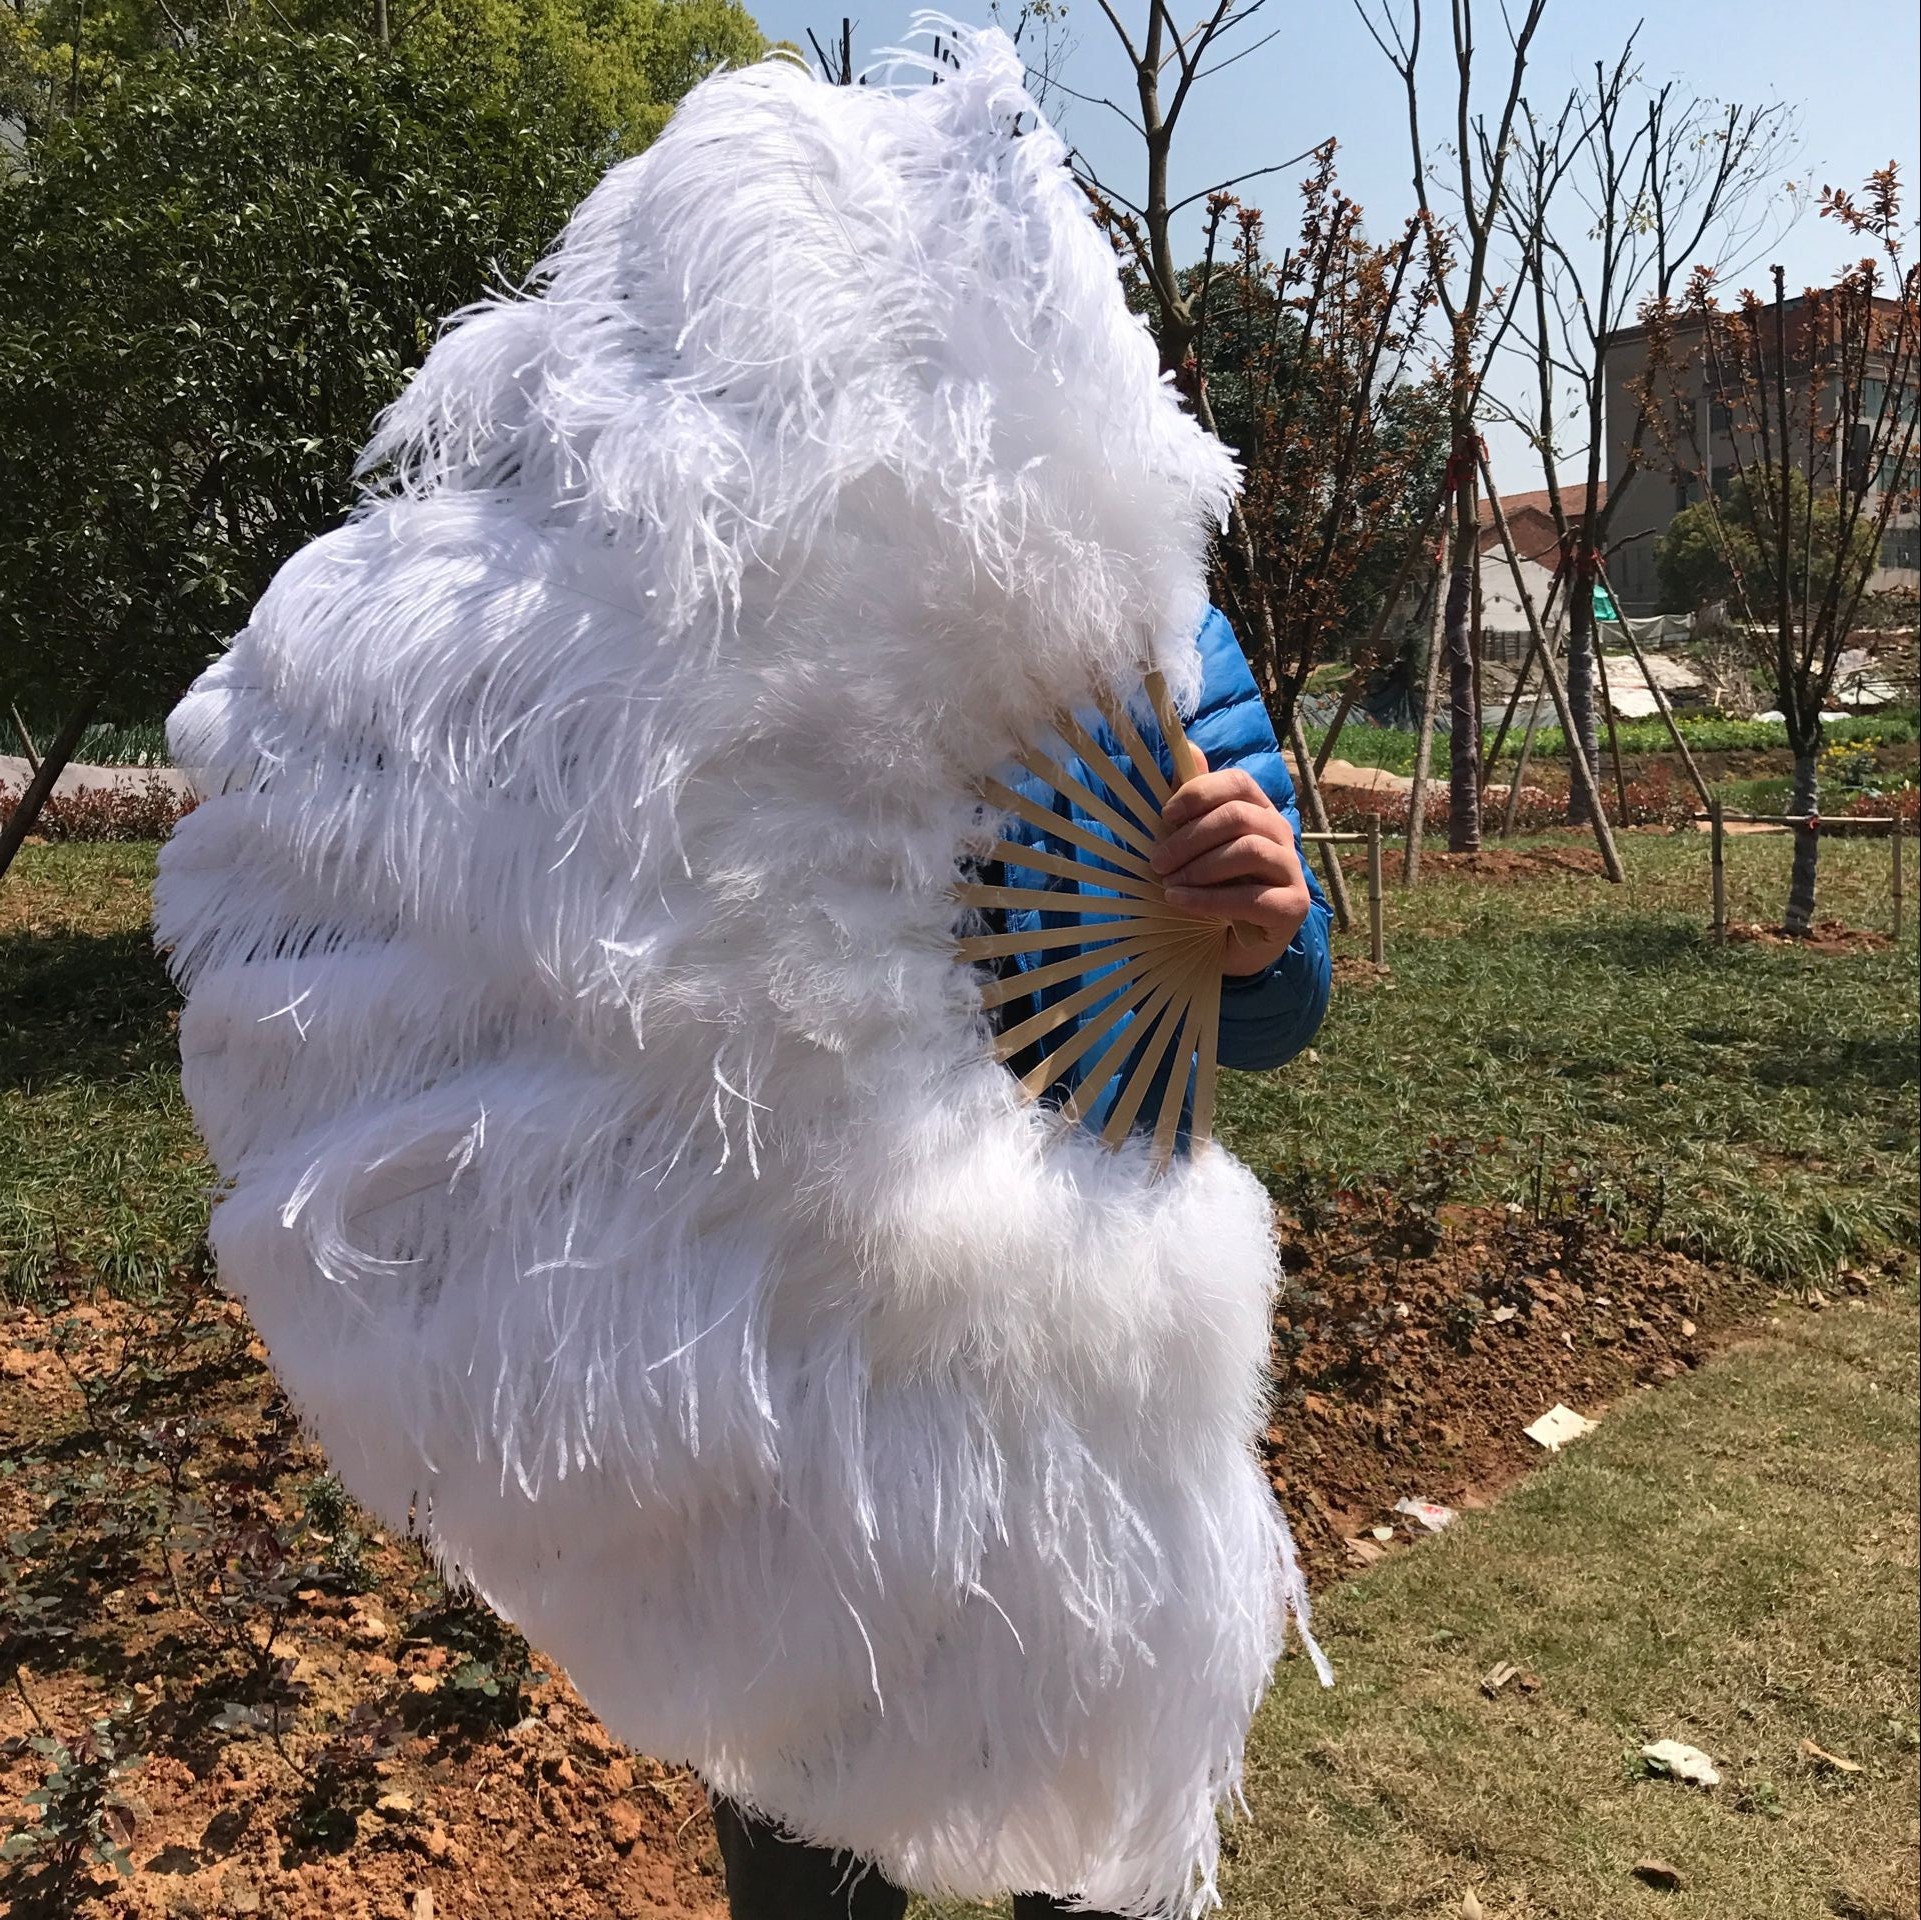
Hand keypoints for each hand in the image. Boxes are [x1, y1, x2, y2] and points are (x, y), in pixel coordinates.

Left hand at [1149, 750, 1312, 975]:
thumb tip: (1189, 748)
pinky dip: (1208, 899)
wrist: (1238, 940)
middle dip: (1189, 838)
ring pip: (1247, 851)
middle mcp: (1281, 834)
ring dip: (1199, 868)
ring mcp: (1291, 869)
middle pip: (1237, 817)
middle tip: (1157, 862)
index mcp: (1259, 811)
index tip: (1164, 817)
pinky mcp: (1292, 905)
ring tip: (1167, 884)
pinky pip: (1251, 897)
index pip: (1237, 782)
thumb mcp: (1199, 843)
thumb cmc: (1217, 885)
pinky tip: (1178, 901)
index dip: (1198, 793)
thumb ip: (1194, 801)